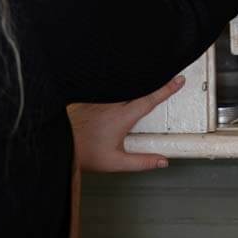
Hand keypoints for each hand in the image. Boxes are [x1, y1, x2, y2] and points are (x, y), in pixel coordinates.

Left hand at [68, 75, 184, 173]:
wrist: (59, 143)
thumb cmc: (84, 153)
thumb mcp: (116, 163)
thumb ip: (142, 162)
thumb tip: (161, 161)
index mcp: (121, 117)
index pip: (150, 100)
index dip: (166, 89)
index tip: (178, 80)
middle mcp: (111, 104)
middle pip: (138, 87)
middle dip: (153, 80)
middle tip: (167, 75)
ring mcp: (100, 99)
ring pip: (123, 86)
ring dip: (135, 82)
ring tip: (146, 76)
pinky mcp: (90, 99)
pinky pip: (109, 88)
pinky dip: (119, 85)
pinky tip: (121, 86)